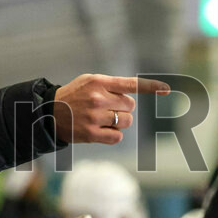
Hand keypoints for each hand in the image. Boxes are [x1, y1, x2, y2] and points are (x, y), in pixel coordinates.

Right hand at [53, 74, 170, 143]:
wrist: (50, 113)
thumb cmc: (74, 95)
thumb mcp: (89, 81)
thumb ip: (111, 84)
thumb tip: (135, 93)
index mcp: (99, 82)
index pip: (130, 84)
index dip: (151, 86)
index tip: (167, 89)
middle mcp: (98, 98)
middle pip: (130, 106)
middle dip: (123, 108)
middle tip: (107, 108)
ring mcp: (95, 117)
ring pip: (126, 121)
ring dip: (120, 121)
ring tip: (103, 118)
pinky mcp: (92, 134)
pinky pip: (118, 136)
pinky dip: (114, 134)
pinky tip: (102, 129)